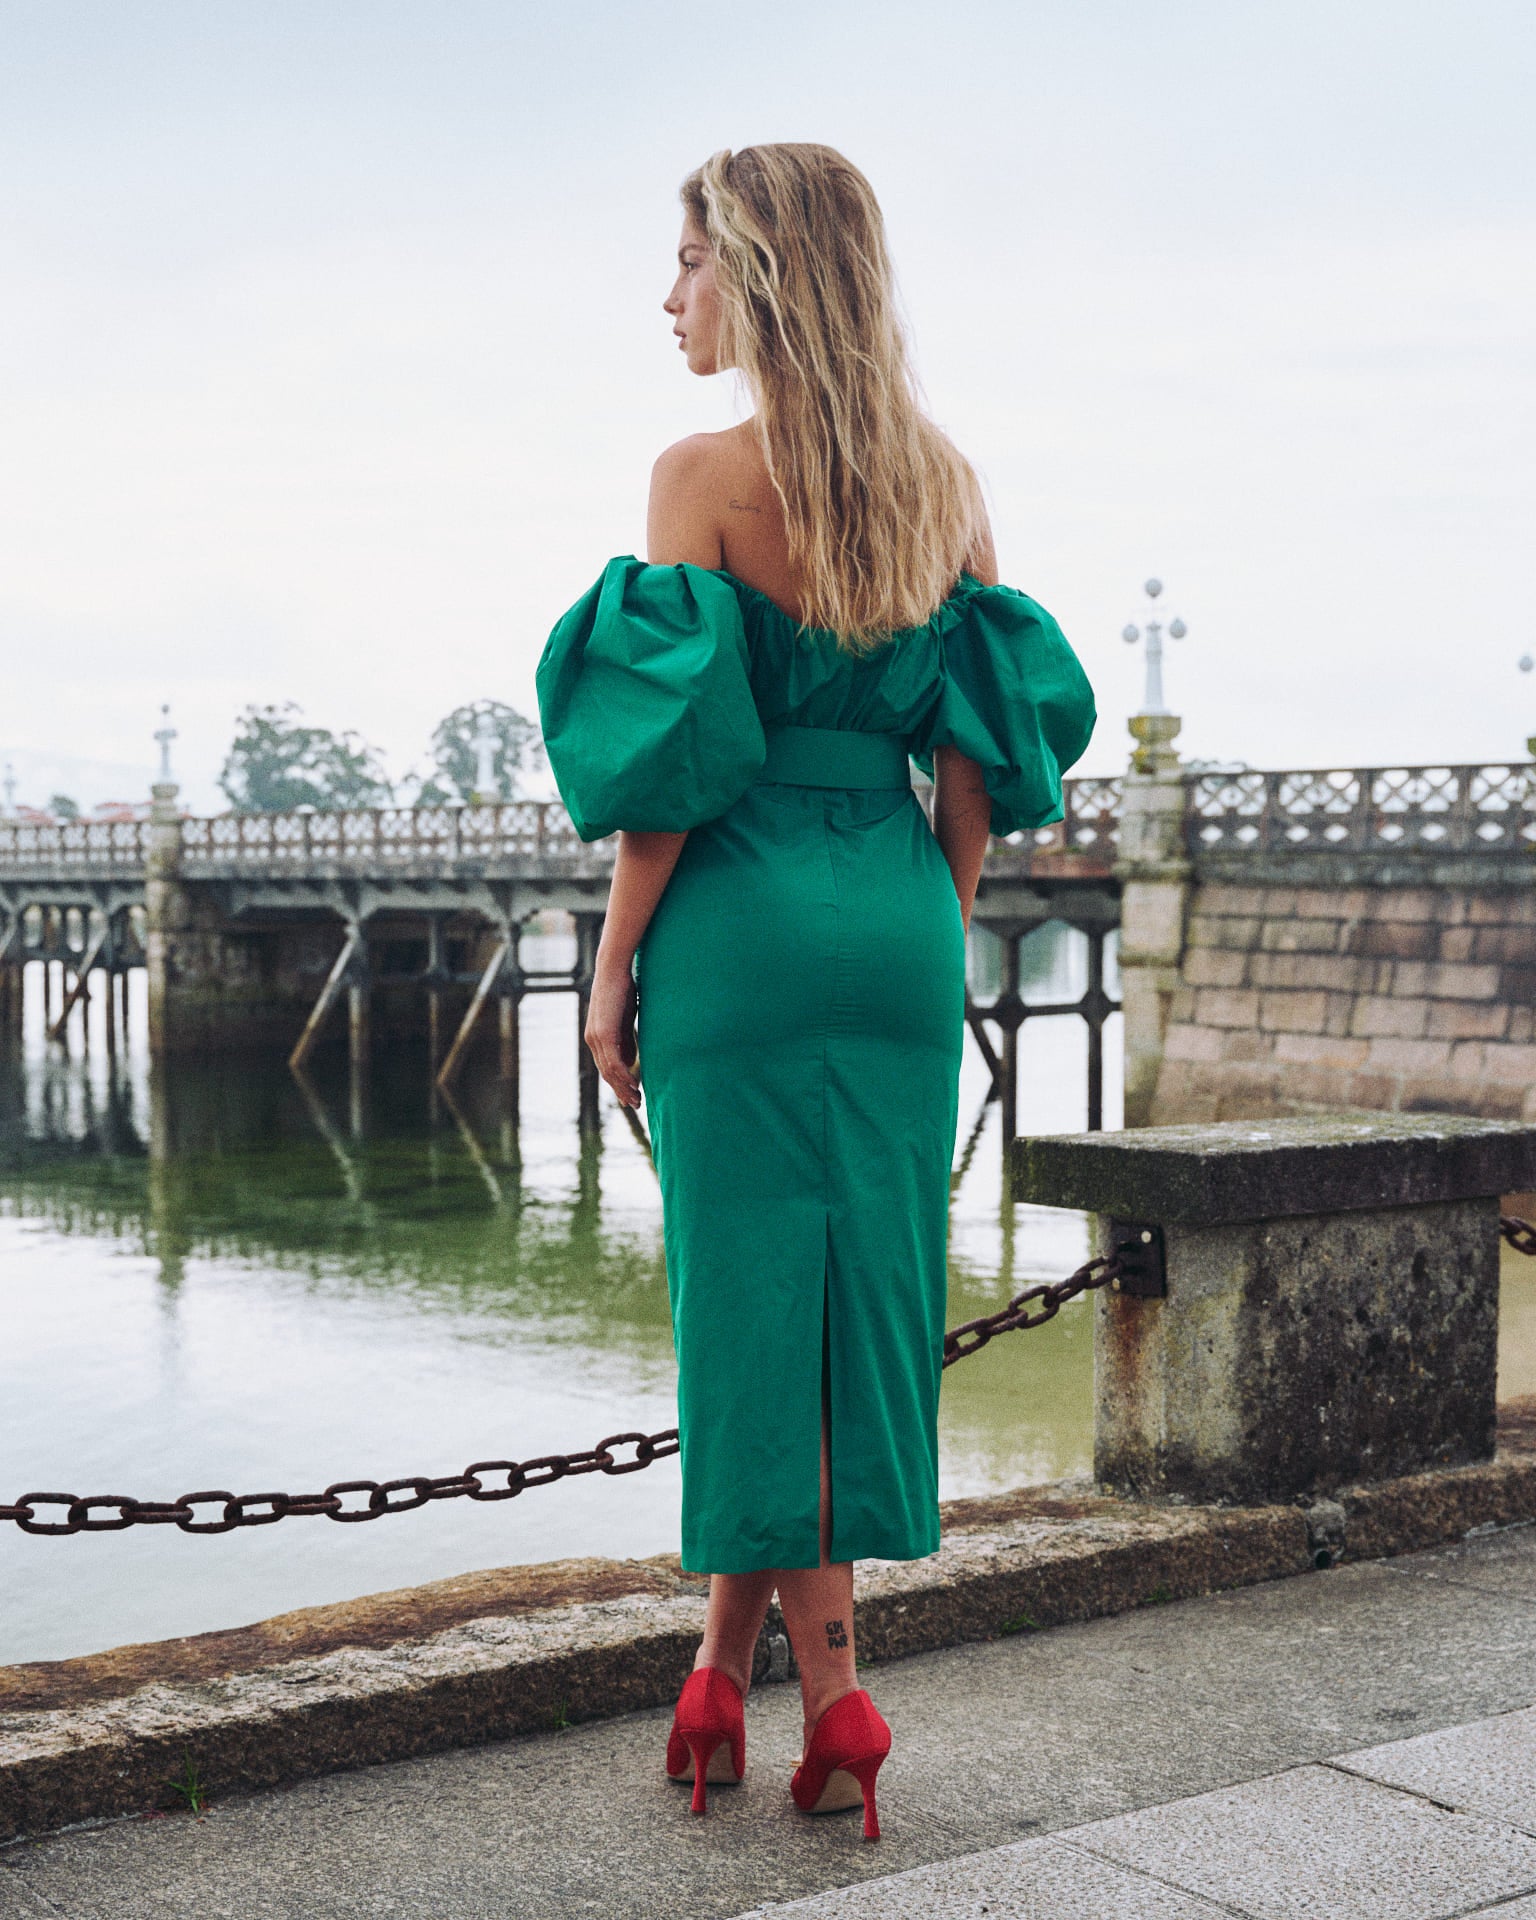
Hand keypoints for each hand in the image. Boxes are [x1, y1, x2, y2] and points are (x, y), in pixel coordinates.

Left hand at [585, 956, 640, 1107]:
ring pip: (610, 1071)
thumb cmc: (622, 990)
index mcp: (596, 1037)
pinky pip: (613, 1062)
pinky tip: (635, 1084)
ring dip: (624, 1087)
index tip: (630, 1097)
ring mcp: (596, 1038)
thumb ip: (626, 1041)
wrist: (614, 969)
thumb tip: (630, 1062)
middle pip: (607, 1073)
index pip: (607, 1067)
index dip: (619, 1084)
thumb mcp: (625, 1020)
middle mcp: (592, 1040)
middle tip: (636, 1104)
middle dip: (622, 1090)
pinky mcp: (603, 1034)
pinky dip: (624, 1076)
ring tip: (638, 1099)